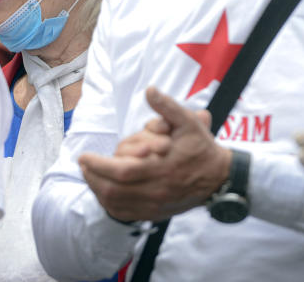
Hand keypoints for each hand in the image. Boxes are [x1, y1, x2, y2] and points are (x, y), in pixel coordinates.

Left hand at [78, 87, 229, 221]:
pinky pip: (126, 214)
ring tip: (90, 176)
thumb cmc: (202, 148)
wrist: (219, 178)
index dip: (98, 165)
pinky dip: (110, 204)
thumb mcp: (188, 122)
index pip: (121, 170)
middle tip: (83, 165)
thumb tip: (149, 90)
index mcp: (161, 168)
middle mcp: (156, 190)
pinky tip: (104, 192)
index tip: (84, 156)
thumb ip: (167, 107)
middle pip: (113, 190)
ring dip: (98, 191)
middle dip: (93, 178)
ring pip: (117, 204)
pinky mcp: (156, 213)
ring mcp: (156, 205)